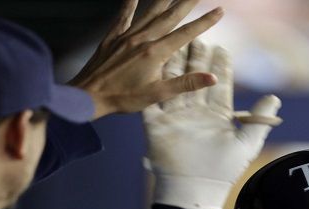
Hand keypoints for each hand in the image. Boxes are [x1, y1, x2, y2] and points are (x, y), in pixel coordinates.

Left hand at [69, 0, 223, 118]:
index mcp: (156, 53)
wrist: (89, 95)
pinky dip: (130, 3)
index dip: (205, 22)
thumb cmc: (123, 98)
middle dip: (187, 2)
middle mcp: (143, 39)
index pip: (186, 34)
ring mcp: (127, 36)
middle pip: (170, 16)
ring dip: (164, 0)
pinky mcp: (113, 37)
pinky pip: (124, 15)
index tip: (219, 10)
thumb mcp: (157, 94)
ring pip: (150, 12)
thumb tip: (212, 77)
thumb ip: (186, 84)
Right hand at [144, 41, 281, 208]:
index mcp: (216, 116)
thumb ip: (260, 120)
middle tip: (199, 37)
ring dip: (177, 63)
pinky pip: (153, 98)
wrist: (193, 191)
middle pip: (196, 78)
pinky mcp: (156, 123)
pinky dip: (154, 81)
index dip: (220, 67)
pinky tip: (155, 63)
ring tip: (180, 43)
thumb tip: (275, 98)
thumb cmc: (222, 172)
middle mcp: (195, 113)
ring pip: (175, 82)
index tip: (222, 48)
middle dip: (198, 58)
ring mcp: (175, 117)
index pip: (219, 85)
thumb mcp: (247, 144)